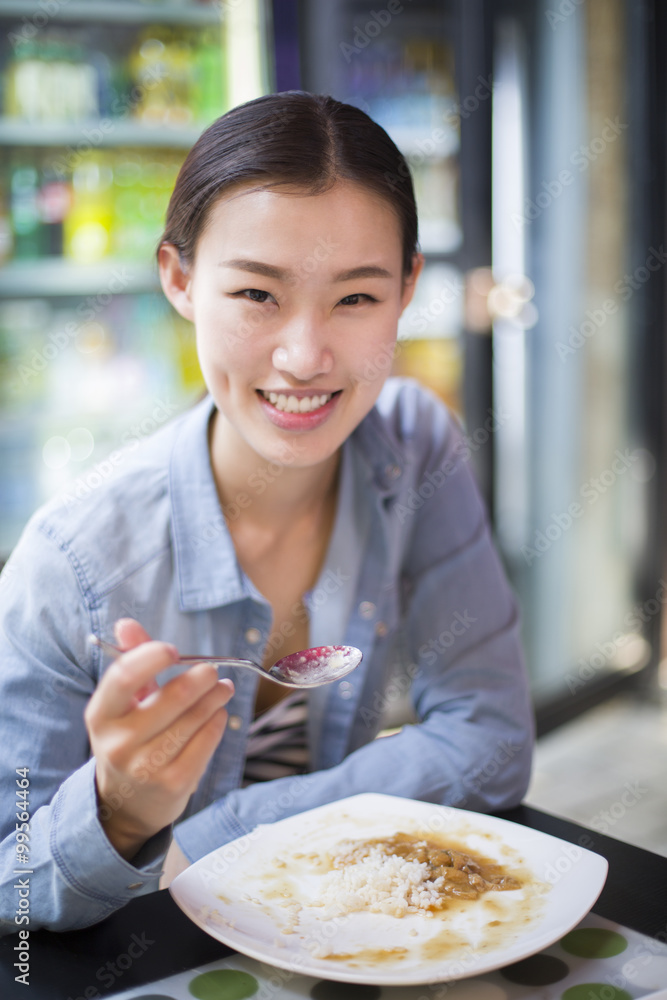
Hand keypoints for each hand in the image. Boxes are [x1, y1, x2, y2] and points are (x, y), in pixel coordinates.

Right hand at [84, 619, 233, 860]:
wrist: (128, 803)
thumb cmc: (130, 737)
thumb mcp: (123, 703)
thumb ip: (130, 660)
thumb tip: (126, 623)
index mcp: (101, 715)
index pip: (123, 677)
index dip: (151, 657)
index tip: (173, 650)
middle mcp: (118, 743)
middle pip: (172, 698)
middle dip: (200, 678)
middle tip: (213, 670)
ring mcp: (146, 766)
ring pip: (194, 719)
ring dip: (215, 698)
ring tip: (223, 688)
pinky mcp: (173, 783)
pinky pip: (206, 742)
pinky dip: (217, 723)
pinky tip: (219, 714)